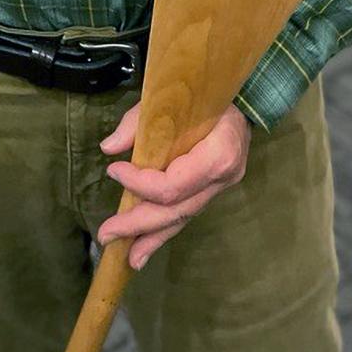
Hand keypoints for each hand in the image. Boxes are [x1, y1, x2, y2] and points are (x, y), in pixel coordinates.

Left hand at [96, 101, 251, 270]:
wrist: (245, 97)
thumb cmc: (203, 94)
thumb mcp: (169, 98)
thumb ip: (138, 123)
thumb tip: (108, 148)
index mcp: (218, 154)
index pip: (174, 184)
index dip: (140, 184)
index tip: (114, 171)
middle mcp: (223, 178)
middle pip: (177, 209)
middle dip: (139, 223)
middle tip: (107, 233)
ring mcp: (221, 187)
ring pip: (183, 217)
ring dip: (152, 238)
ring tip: (127, 257)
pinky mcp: (214, 190)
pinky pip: (187, 212)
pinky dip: (165, 230)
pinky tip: (145, 247)